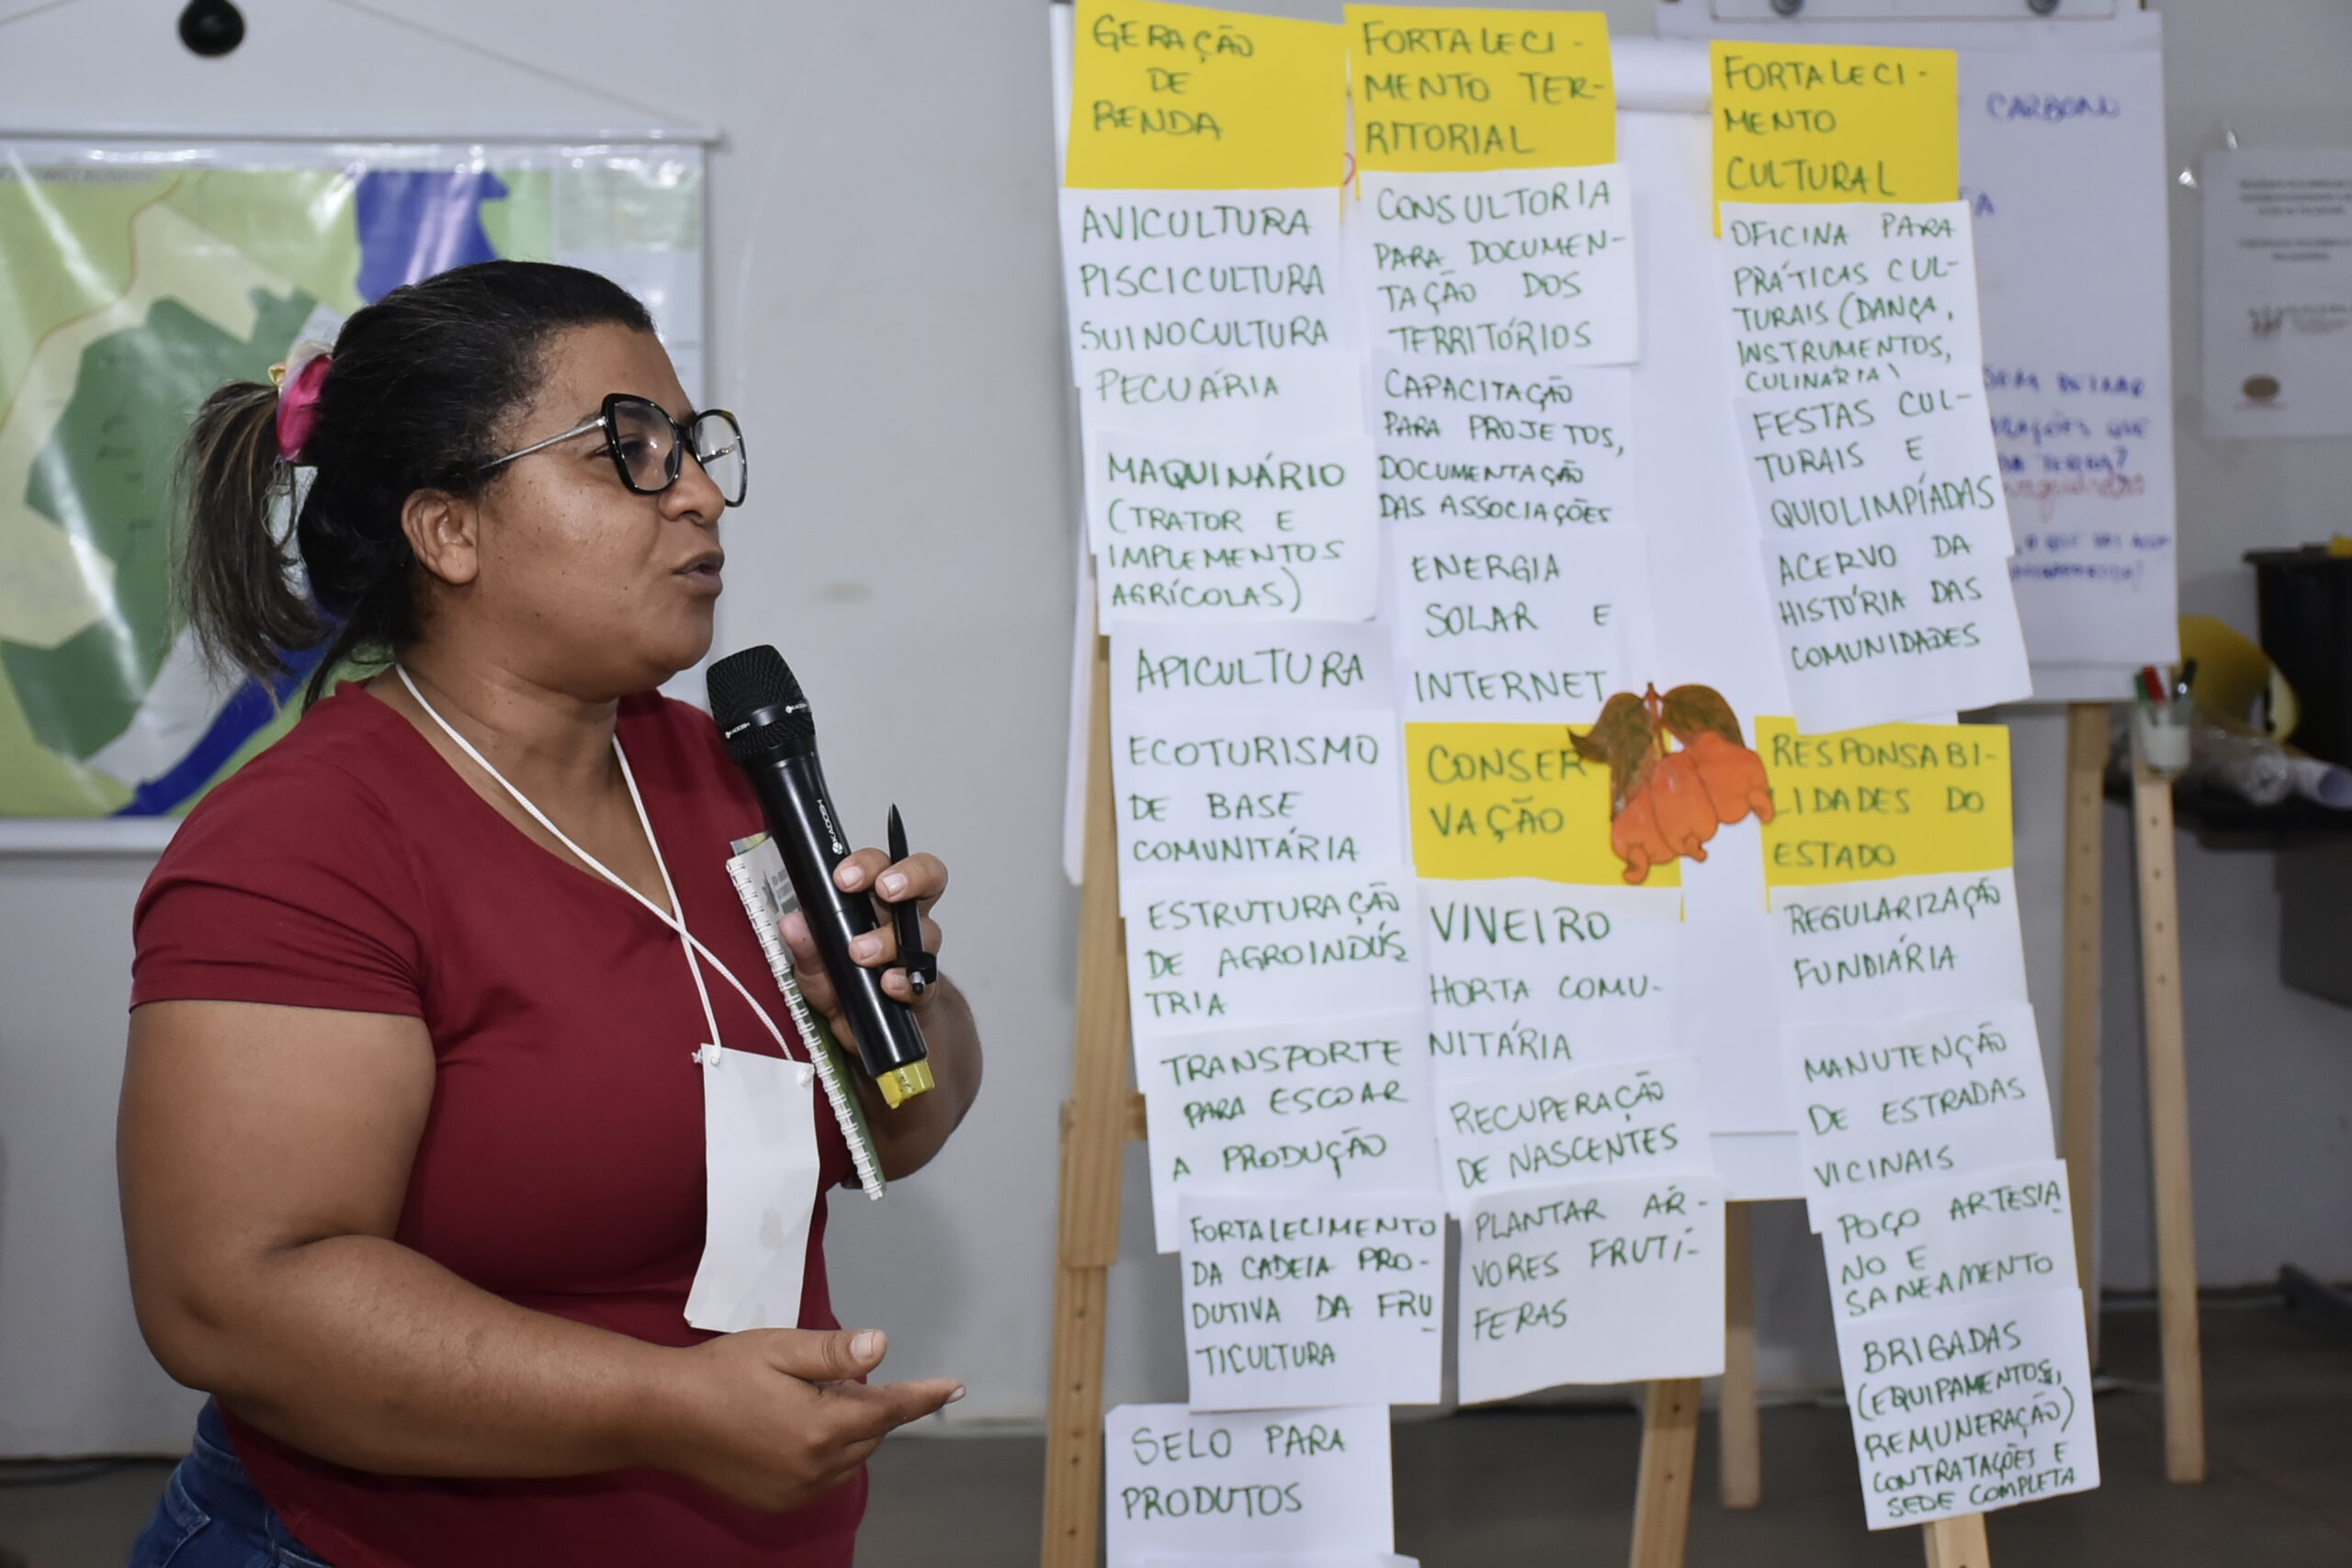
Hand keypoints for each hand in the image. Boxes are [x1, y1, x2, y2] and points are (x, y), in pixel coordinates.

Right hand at [651, 1327, 961, 1511]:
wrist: (661, 1417)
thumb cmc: (719, 1373)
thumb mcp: (780, 1348)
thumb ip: (834, 1351)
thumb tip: (882, 1345)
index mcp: (820, 1427)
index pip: (890, 1409)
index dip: (924, 1395)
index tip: (955, 1387)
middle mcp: (814, 1469)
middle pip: (870, 1432)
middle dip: (864, 1401)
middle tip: (824, 1375)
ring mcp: (795, 1492)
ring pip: (849, 1456)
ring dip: (845, 1428)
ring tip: (800, 1398)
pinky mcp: (777, 1502)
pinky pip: (823, 1477)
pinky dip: (825, 1453)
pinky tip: (790, 1427)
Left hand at [779, 849, 947, 1040]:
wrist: (864, 1028)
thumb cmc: (842, 983)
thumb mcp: (815, 965)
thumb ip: (806, 946)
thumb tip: (792, 923)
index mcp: (874, 902)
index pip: (881, 865)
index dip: (867, 864)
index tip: (843, 878)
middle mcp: (903, 919)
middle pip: (929, 878)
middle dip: (910, 876)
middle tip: (885, 890)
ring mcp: (918, 951)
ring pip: (924, 932)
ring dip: (890, 940)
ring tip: (861, 954)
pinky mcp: (923, 987)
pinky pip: (922, 979)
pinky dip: (904, 982)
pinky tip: (888, 985)